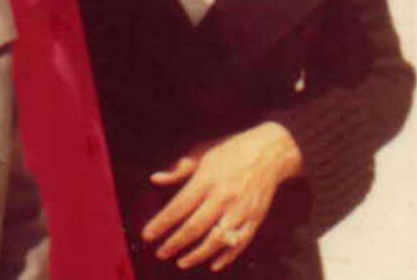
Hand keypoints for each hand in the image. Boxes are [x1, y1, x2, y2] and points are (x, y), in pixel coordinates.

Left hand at [142, 121, 303, 271]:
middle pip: (195, 227)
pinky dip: (227, 257)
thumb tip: (154, 179)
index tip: (147, 235)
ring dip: (197, 255)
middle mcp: (223, 197)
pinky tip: (213, 264)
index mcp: (206, 180)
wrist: (269, 152)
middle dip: (175, 243)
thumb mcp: (200, 153)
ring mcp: (241, 210)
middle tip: (160, 252)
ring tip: (181, 262)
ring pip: (217, 240)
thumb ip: (178, 170)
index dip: (161, 223)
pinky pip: (241, 243)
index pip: (178, 207)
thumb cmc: (229, 151)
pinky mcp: (256, 218)